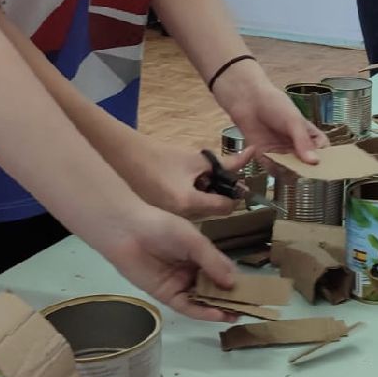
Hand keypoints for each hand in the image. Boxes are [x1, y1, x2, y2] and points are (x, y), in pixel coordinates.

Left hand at [93, 203, 240, 322]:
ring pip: (202, 299)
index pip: (222, 271)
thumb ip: (213, 262)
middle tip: (248, 309)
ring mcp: (179, 284)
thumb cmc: (164, 228)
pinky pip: (187, 306)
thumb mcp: (195, 241)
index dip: (235, 281)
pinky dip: (202, 311)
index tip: (252, 292)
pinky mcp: (166, 295)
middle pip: (214, 288)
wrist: (128, 233)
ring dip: (219, 308)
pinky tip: (217, 315)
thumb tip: (233, 283)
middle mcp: (191, 271)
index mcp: (200, 254)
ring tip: (237, 315)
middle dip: (229, 298)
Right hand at [113, 133, 241, 219]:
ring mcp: (170, 222)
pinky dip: (192, 205)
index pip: (226, 207)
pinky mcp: (162, 221)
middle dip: (219, 197)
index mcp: (188, 203)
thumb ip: (227, 162)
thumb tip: (252, 154)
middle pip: (214, 213)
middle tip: (216, 180)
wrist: (125, 159)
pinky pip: (186, 217)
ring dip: (206, 201)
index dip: (234, 194)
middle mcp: (180, 219)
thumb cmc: (161, 156)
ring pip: (201, 216)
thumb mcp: (197, 159)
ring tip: (199, 182)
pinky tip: (185, 190)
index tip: (235, 183)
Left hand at [223, 83, 328, 167]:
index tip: (322, 166)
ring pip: (290, 169)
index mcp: (308, 134)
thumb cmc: (274, 103)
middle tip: (306, 172)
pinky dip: (274, 169)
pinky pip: (273, 168)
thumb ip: (303, 141)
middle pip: (306, 163)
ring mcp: (281, 151)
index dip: (324, 158)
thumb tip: (315, 161)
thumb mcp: (293, 120)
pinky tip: (274, 163)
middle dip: (306, 169)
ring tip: (290, 169)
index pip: (322, 150)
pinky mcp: (266, 156)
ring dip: (290, 171)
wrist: (248, 99)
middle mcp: (296, 145)